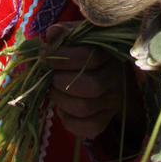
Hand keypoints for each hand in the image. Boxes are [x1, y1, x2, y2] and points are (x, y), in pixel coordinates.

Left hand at [44, 22, 127, 139]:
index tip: (44, 56)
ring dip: (60, 100)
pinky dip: (68, 120)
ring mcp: (113, 101)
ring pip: (85, 108)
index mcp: (109, 53)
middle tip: (50, 77)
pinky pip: (87, 128)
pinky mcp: (106, 119)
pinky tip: (63, 108)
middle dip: (60, 82)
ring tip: (53, 91)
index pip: (87, 57)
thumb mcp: (77, 37)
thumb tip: (52, 34)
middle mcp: (116, 78)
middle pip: (90, 86)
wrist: (104, 73)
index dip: (62, 58)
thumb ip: (64, 34)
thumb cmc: (85, 51)